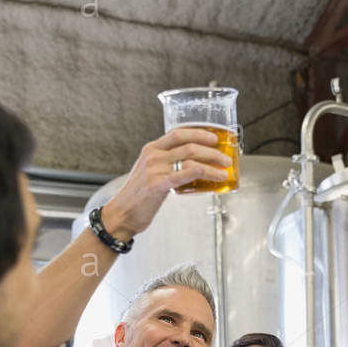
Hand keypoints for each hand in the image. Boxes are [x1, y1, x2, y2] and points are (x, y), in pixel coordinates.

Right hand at [99, 128, 232, 238]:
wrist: (122, 214)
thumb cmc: (138, 197)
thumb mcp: (150, 173)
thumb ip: (167, 166)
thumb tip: (192, 167)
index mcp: (151, 149)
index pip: (178, 133)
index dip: (198, 133)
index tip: (213, 138)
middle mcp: (153, 155)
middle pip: (188, 144)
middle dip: (211, 150)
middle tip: (225, 157)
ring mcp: (155, 169)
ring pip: (191, 158)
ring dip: (212, 163)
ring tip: (225, 170)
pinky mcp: (158, 184)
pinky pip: (186, 174)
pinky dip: (205, 173)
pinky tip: (215, 177)